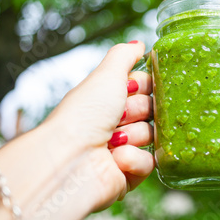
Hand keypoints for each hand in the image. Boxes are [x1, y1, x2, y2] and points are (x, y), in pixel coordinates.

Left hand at [43, 41, 154, 209]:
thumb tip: (139, 44)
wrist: (68, 160)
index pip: (145, 87)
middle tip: (118, 116)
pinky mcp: (128, 174)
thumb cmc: (82, 115)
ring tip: (113, 141)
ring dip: (134, 135)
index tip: (131, 88)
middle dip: (138, 111)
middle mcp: (116, 122)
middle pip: (151, 110)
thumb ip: (124, 55)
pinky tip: (115, 159)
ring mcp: (123, 148)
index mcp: (109, 99)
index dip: (142, 87)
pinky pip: (149, 162)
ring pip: (152, 135)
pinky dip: (133, 159)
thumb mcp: (106, 76)